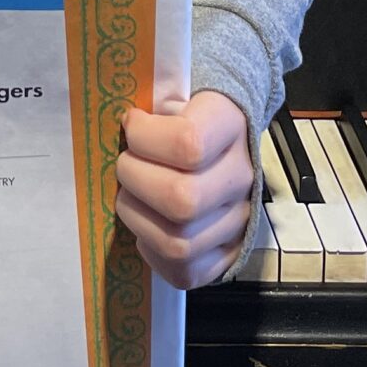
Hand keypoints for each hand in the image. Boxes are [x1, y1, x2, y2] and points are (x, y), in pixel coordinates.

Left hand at [112, 90, 254, 289]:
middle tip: (125, 165)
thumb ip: (152, 106)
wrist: (227, 137)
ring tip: (132, 195)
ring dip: (137, 218)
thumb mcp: (175, 94)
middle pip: (182, 200)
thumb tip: (124, 127)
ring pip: (178, 243)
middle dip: (135, 181)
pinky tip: (148, 225)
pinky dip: (153, 252)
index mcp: (231, 126)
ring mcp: (240, 221)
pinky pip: (185, 272)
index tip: (131, 124)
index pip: (189, 144)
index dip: (144, 137)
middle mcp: (242, 177)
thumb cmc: (187, 113)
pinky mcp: (229, 254)